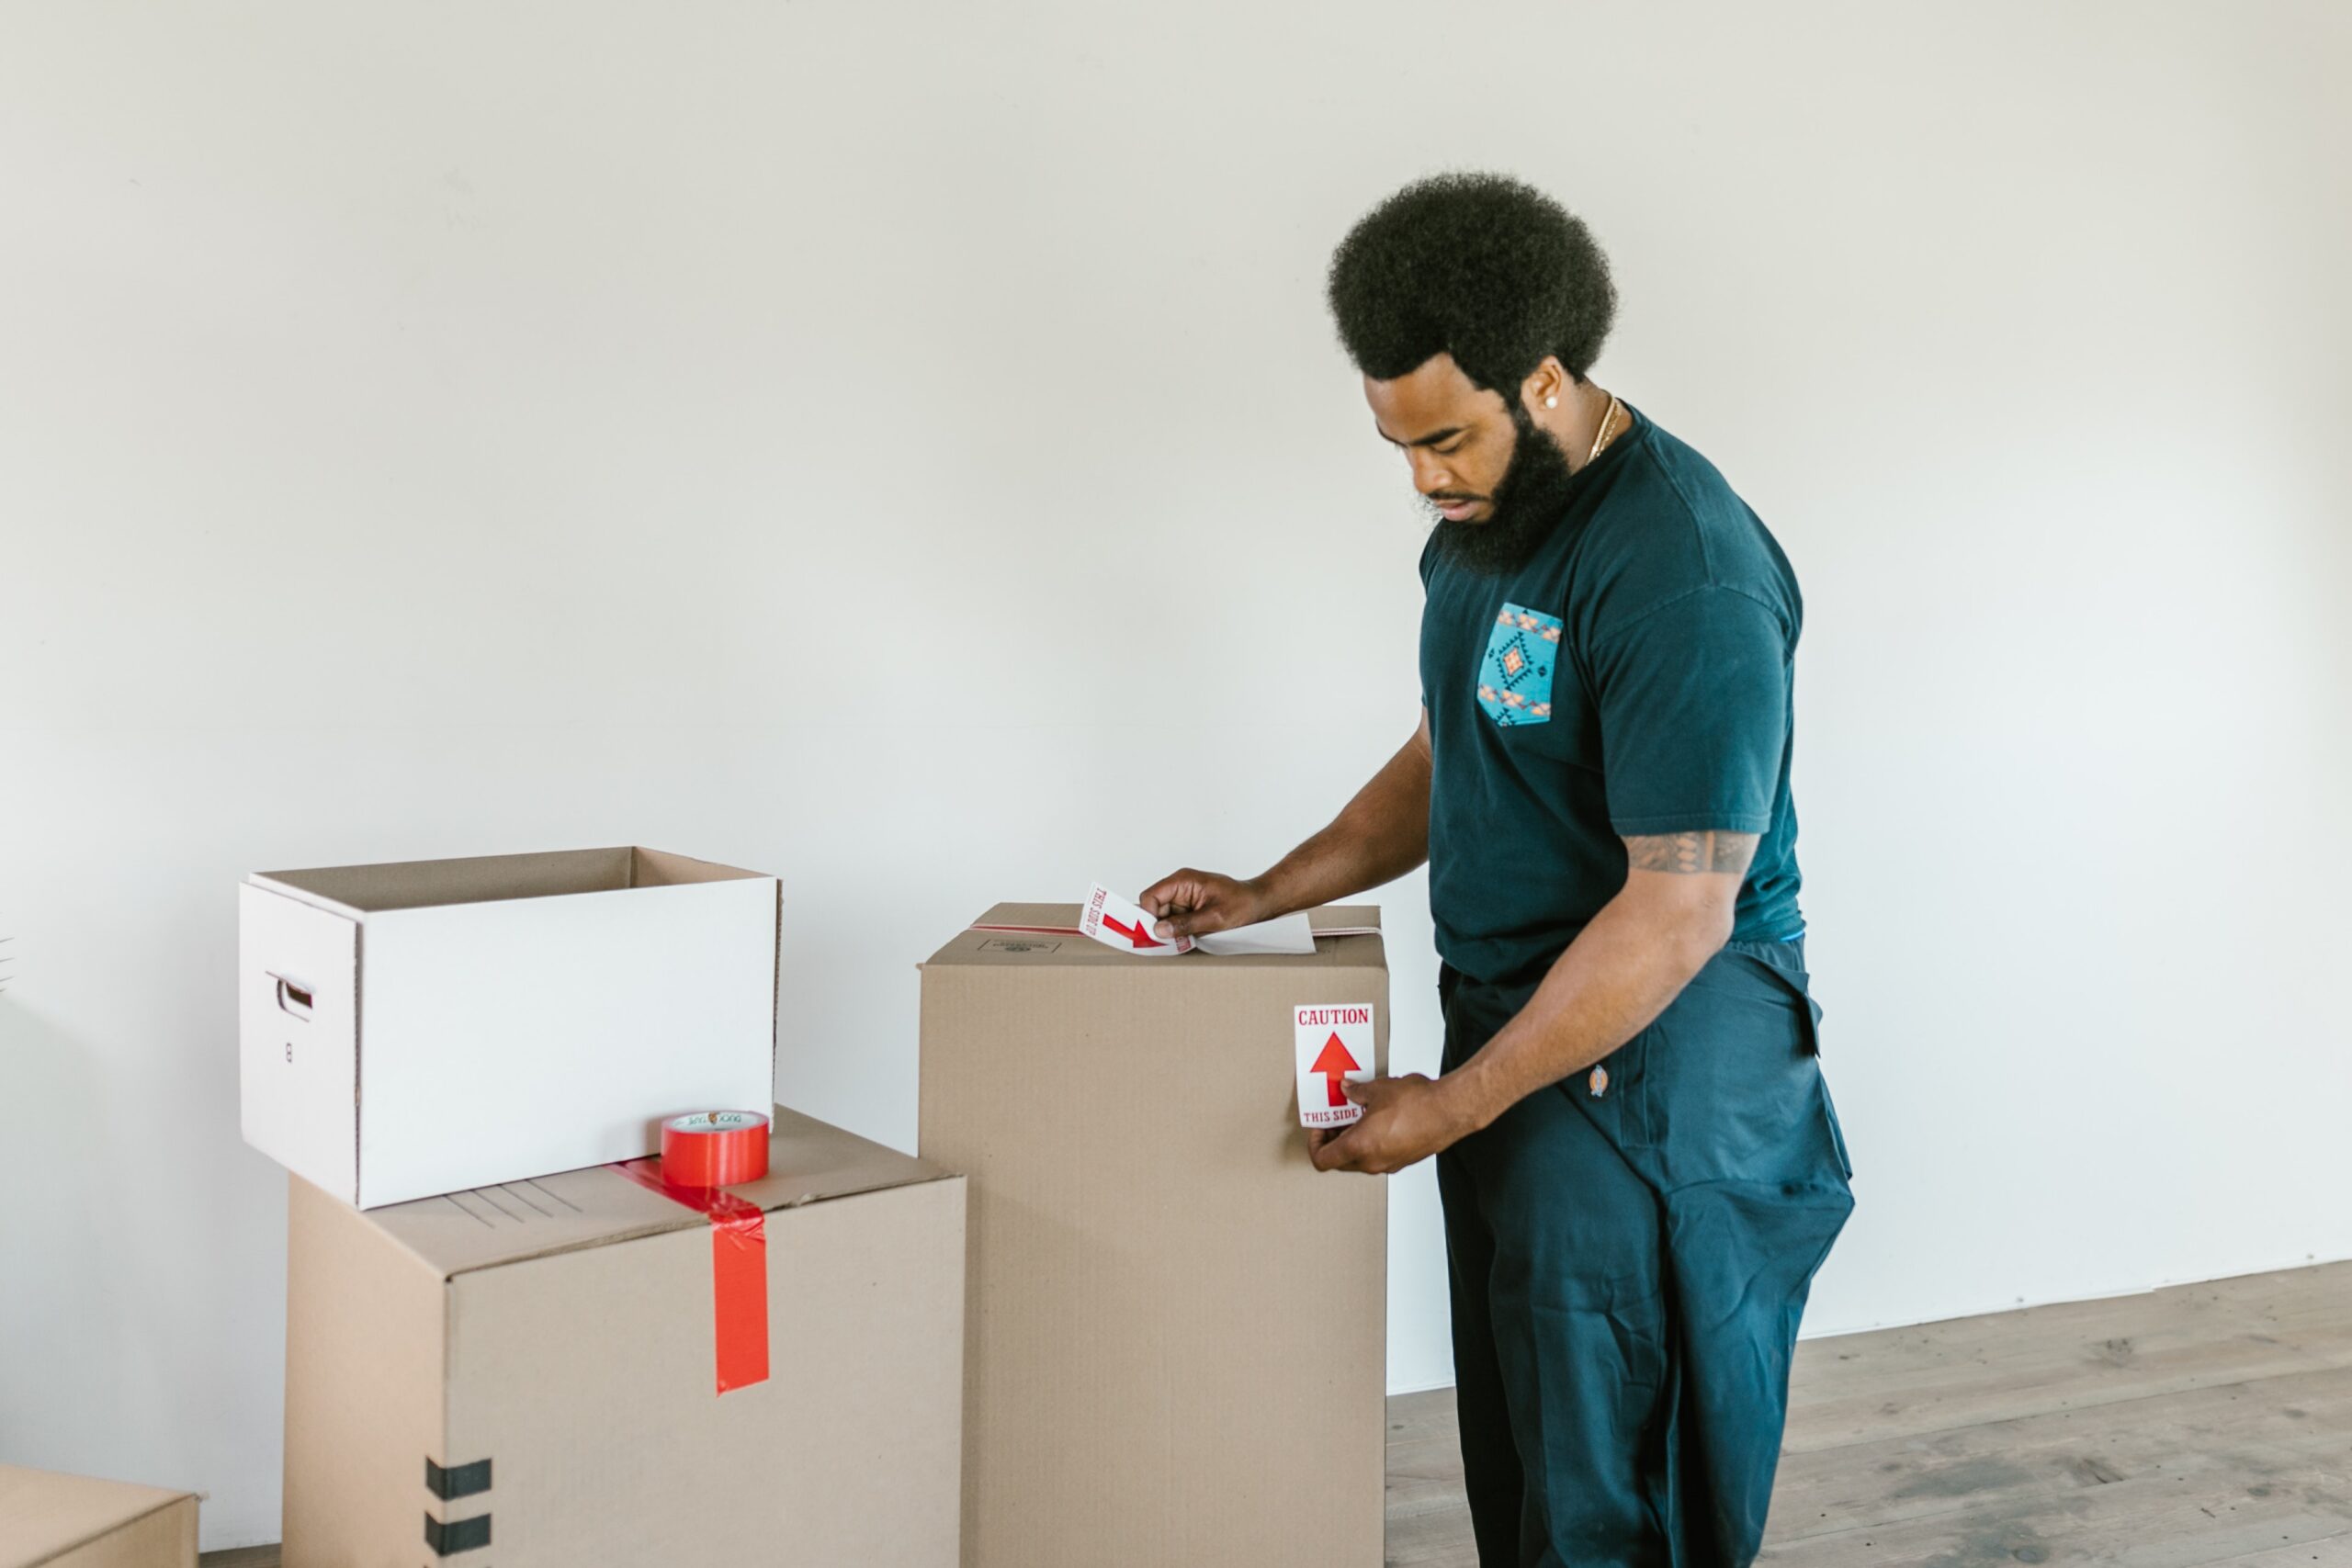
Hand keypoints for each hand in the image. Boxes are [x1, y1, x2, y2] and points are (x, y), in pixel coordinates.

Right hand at [1137, 868, 1274, 940]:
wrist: (1259, 903)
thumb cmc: (1242, 904)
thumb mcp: (1215, 918)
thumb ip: (1185, 924)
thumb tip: (1159, 930)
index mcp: (1183, 881)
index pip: (1151, 896)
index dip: (1148, 916)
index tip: (1154, 934)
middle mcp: (1179, 887)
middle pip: (1153, 908)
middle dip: (1158, 926)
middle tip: (1168, 943)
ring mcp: (1183, 898)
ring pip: (1161, 917)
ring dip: (1169, 931)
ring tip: (1183, 941)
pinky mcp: (1188, 909)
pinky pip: (1173, 921)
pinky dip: (1176, 933)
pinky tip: (1187, 939)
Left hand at [1306, 1073, 1474, 1174]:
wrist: (1451, 1111)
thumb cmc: (1418, 1104)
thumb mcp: (1378, 1090)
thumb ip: (1357, 1092)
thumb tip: (1348, 1090)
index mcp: (1360, 1147)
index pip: (1322, 1159)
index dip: (1315, 1143)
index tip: (1320, 1127)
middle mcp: (1373, 1162)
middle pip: (1339, 1161)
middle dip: (1333, 1140)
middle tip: (1336, 1119)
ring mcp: (1390, 1164)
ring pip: (1359, 1160)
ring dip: (1353, 1141)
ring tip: (1357, 1116)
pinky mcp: (1404, 1160)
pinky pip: (1378, 1156)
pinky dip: (1370, 1143)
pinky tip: (1377, 1120)